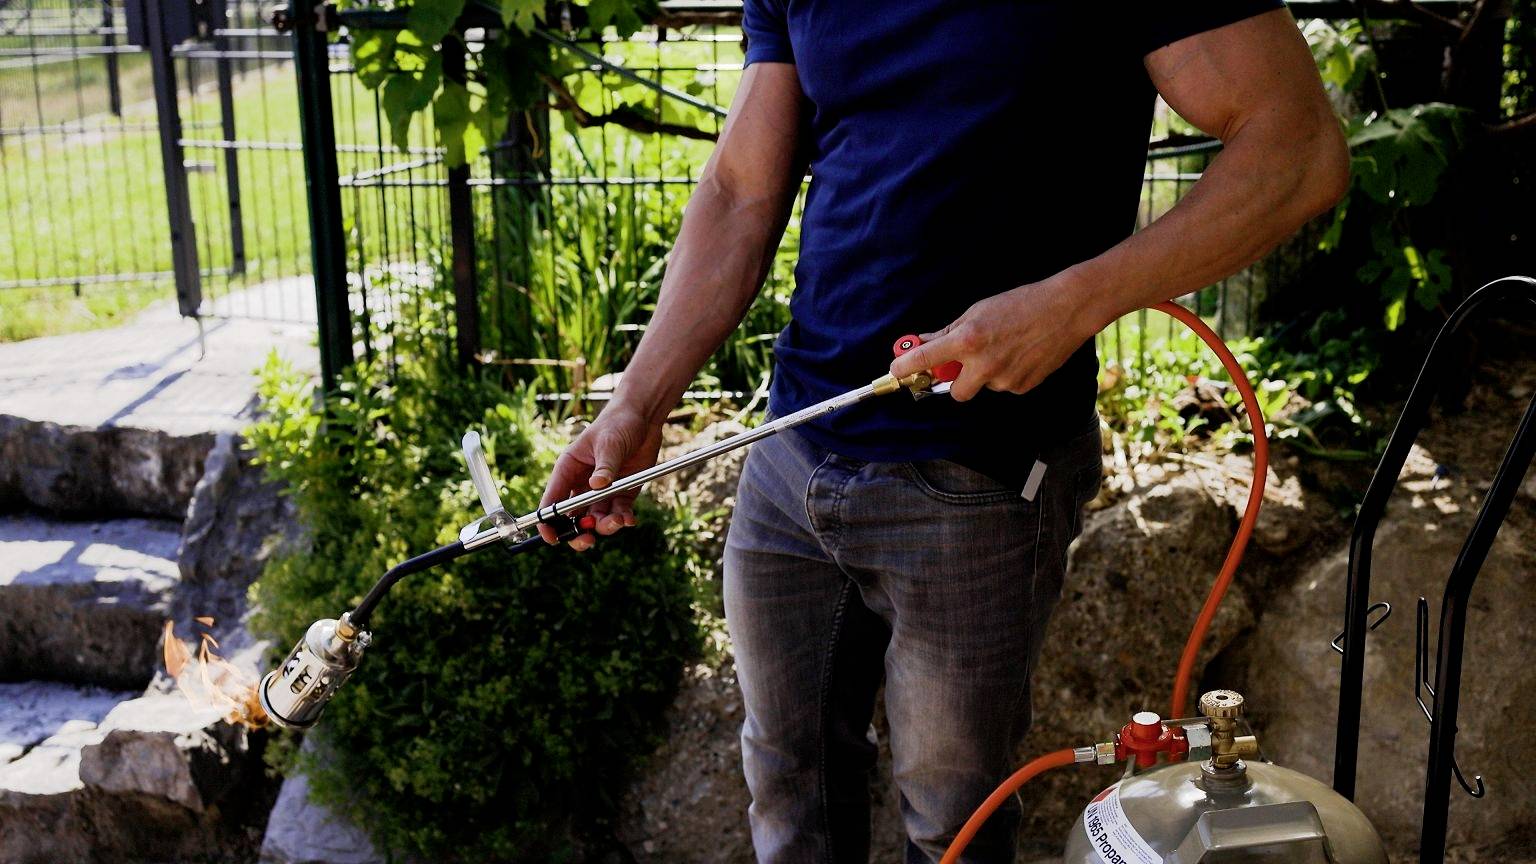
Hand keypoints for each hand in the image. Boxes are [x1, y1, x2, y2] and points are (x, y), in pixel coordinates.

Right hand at [537, 402, 664, 549]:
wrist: (643, 418)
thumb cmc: (617, 423)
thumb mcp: (609, 443)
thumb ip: (604, 466)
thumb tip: (598, 485)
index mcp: (568, 471)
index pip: (552, 501)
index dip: (548, 522)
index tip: (552, 538)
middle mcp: (582, 484)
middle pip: (572, 518)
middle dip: (577, 532)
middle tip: (588, 539)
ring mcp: (601, 491)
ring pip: (596, 520)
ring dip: (604, 527)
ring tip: (618, 521)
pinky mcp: (621, 494)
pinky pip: (618, 514)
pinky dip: (623, 520)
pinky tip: (629, 519)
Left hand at [888, 272, 1103, 402]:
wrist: (1065, 310)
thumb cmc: (1020, 304)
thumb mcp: (978, 311)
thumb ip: (949, 331)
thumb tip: (924, 343)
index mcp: (968, 340)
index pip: (925, 361)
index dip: (905, 369)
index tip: (895, 373)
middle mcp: (984, 364)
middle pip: (955, 393)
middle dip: (956, 382)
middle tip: (964, 365)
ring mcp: (1004, 379)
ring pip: (983, 387)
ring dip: (986, 374)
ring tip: (1005, 348)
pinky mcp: (1023, 387)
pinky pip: (1004, 386)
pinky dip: (1007, 374)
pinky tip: (1021, 354)